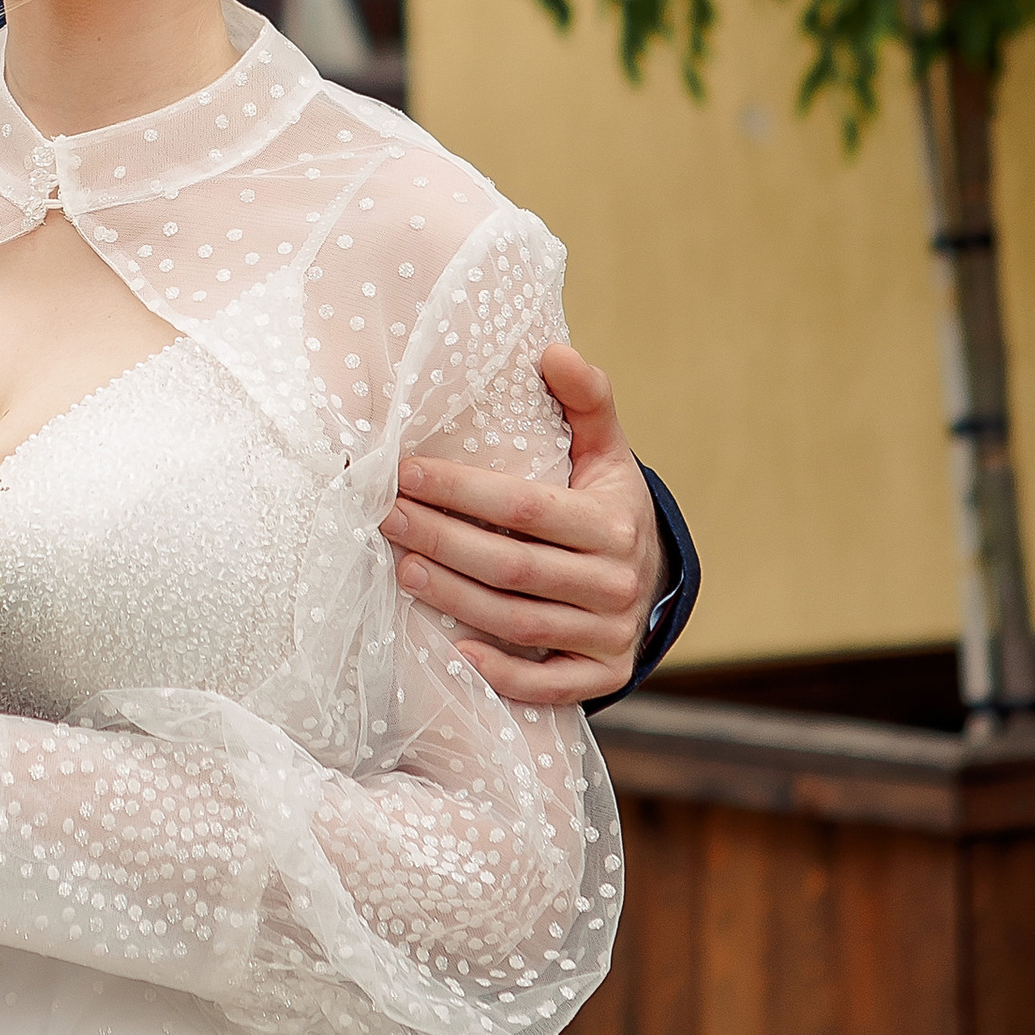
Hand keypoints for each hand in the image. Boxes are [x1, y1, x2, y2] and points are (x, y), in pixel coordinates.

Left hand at [382, 341, 665, 708]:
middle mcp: (617, 582)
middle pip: (511, 565)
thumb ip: (586, 400)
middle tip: (384, 516)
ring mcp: (610, 635)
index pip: (523, 506)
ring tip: (401, 566)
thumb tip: (554, 350)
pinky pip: (547, 685)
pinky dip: (501, 672)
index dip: (459, 489)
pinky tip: (453, 648)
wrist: (650, 579)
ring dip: (453, 596)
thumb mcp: (606, 451)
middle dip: (440, 538)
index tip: (403, 471)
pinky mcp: (603, 676)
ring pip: (518, 622)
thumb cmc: (605, 504)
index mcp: (613, 522)